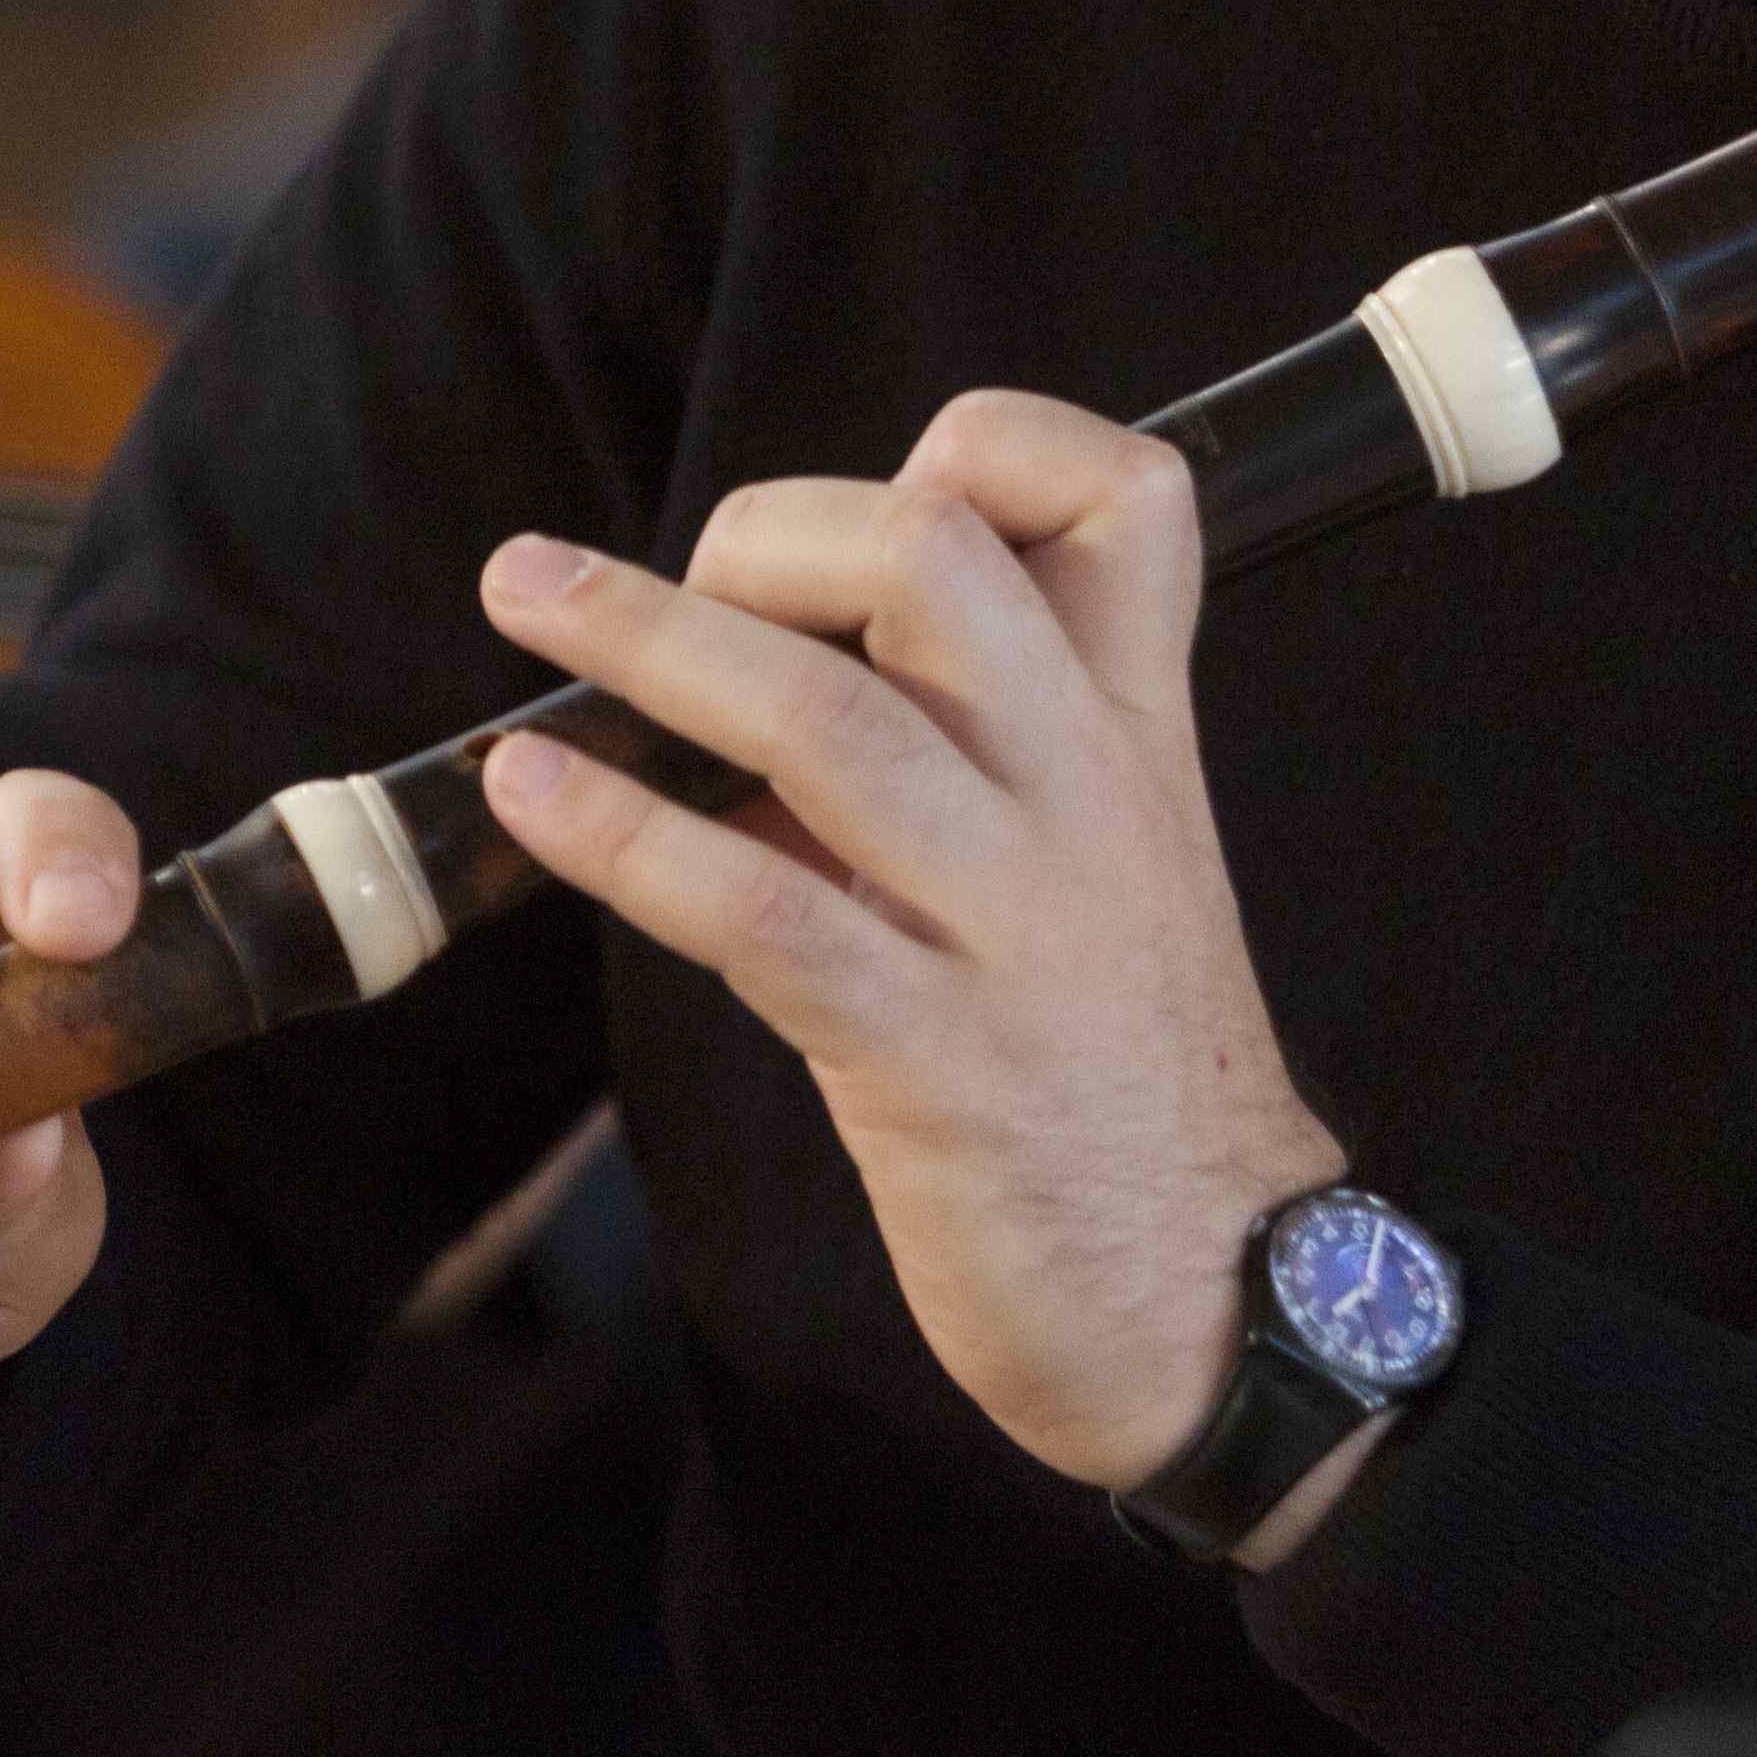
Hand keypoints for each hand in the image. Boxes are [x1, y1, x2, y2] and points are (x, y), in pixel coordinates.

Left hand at [472, 389, 1343, 1491]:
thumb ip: (952, 769)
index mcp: (1133, 739)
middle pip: (940, 562)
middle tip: (665, 580)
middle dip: (774, 532)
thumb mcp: (1084, 879)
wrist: (1231, 1306)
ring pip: (826, 720)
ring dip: (646, 643)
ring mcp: (1018, 927)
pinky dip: (631, 837)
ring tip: (525, 596)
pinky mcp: (941, 1064)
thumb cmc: (1124, 1087)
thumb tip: (739, 691)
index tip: (861, 508)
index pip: (1121, 496)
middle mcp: (1088, 800)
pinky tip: (535, 796)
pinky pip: (766, 914)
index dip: (984, 450)